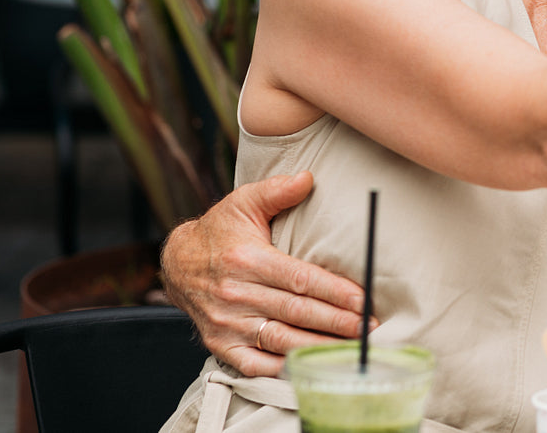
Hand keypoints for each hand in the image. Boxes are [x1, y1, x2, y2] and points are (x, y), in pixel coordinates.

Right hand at [159, 172, 370, 375]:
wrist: (177, 262)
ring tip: (350, 349)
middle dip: (337, 322)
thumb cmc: (220, 230)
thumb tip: (308, 177)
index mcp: (247, 260)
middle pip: (296, 312)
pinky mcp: (219, 344)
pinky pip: (254, 364)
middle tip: (369, 329)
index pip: (300, 280)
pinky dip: (283, 369)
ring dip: (317, 348)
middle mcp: (235, 294)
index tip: (363, 301)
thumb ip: (277, 189)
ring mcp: (226, 323)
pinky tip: (311, 367)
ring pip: (280, 340)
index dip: (335, 292)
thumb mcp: (244, 201)